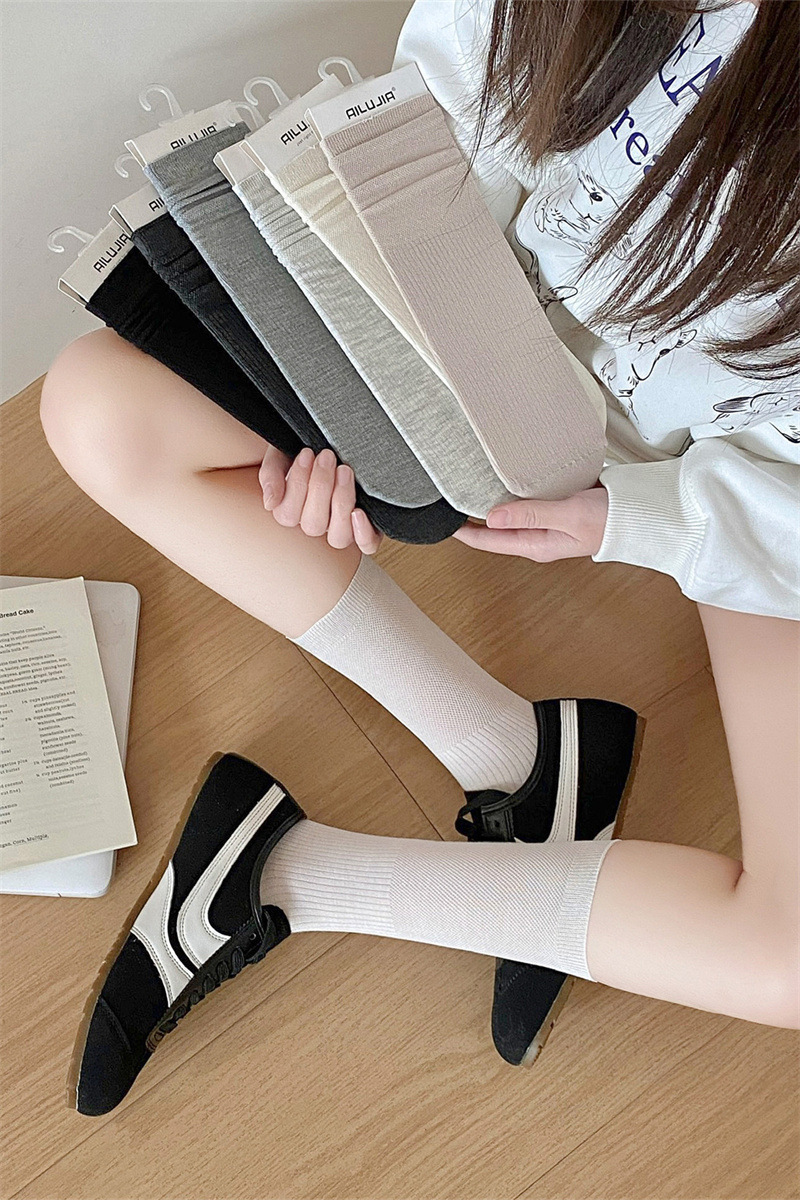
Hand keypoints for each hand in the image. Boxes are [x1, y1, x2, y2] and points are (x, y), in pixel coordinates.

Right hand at [259, 445, 382, 553]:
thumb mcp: (281, 455)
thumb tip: (271, 503)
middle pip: (314, 524)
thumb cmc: (306, 451)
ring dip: (341, 502)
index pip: (288, 515)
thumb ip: (271, 475)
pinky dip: (364, 533)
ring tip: (344, 471)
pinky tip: (359, 512)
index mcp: (292, 512)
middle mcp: (316, 524)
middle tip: (327, 456)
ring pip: (338, 537)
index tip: (307, 453)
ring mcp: (341, 528)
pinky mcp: (367, 527)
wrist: (333, 441)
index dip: (297, 484)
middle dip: (320, 486)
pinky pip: (367, 544)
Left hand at [453, 486, 608, 560]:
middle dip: (471, 520)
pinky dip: (511, 496)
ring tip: (467, 490)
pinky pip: (526, 506)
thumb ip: (530, 515)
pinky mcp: (556, 511)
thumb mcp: (567, 516)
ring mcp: (547, 526)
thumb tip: (492, 518)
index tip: (442, 520)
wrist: (643, 515)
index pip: (488, 542)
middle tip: (449, 500)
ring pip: (509, 518)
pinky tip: (502, 483)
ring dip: (490, 506)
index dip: (463, 532)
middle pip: (494, 531)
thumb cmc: (611, 519)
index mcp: (536, 545)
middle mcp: (537, 538)